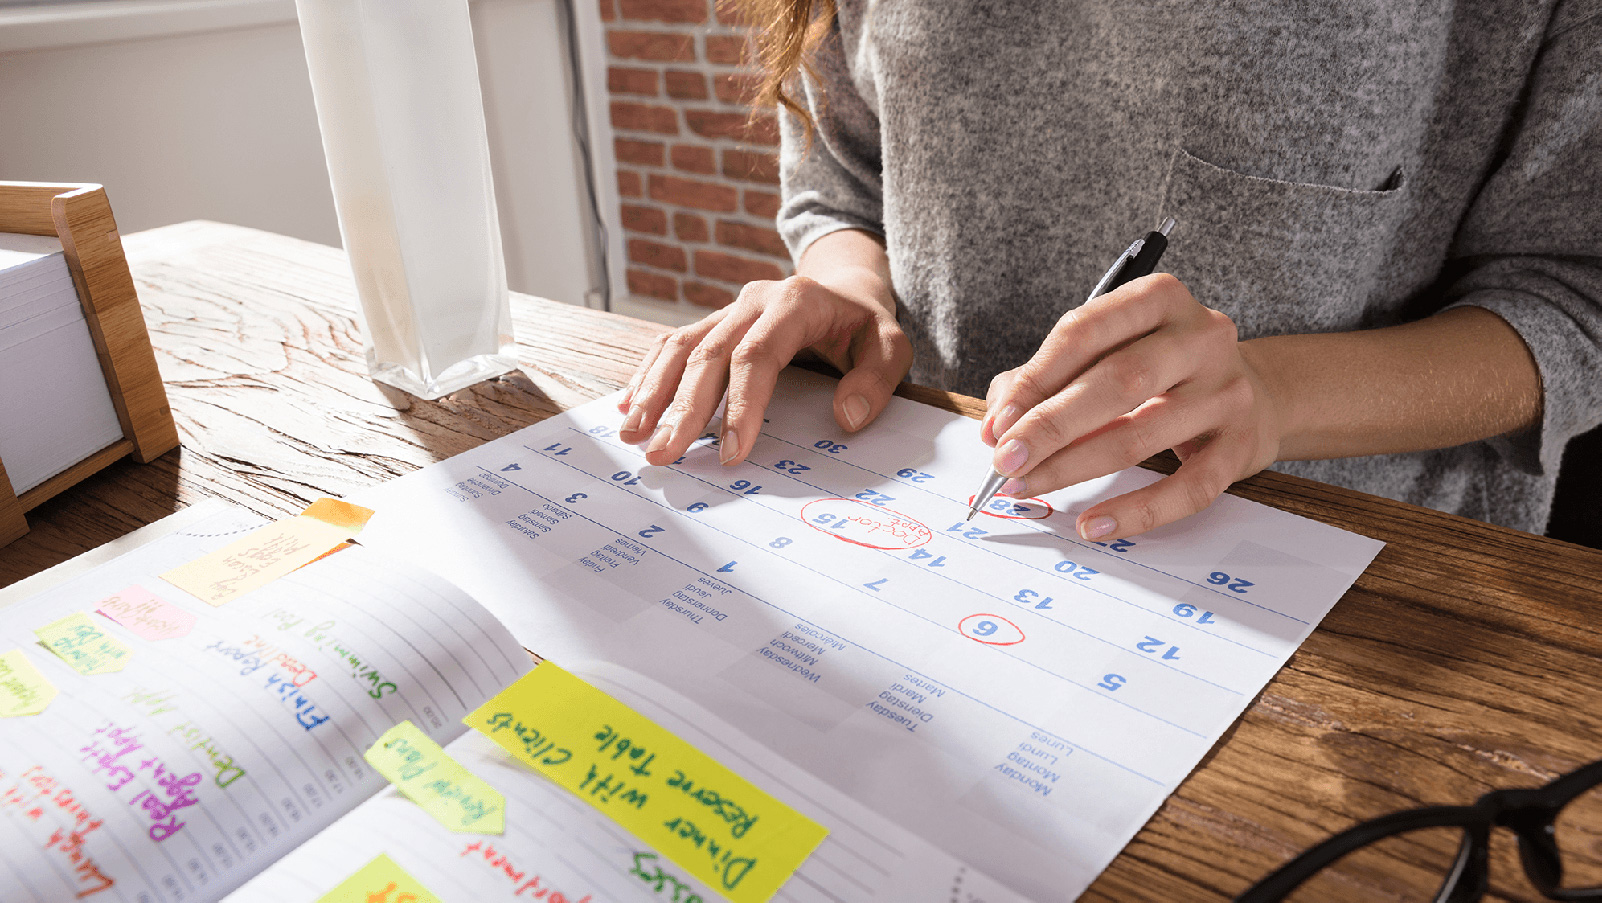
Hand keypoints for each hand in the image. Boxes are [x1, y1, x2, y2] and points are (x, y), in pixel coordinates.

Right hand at [617, 272, 911, 466]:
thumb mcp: (892, 346)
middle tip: (662, 454)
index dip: (741, 405)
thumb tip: (848, 416)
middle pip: (708, 353)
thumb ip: (876, 379)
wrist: (846, 291)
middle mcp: (753, 301)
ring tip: (632, 435)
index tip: (730, 452)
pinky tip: (630, 406)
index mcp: (795, 303)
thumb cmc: (865, 327)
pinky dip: (649, 374)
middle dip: (682, 408)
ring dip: (653, 391)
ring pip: (681, 346)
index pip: (756, 355)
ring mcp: (729, 310)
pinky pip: (673, 344)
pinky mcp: (714, 322)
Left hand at [982, 273, 1284, 540]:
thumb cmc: (1161, 370)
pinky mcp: (1241, 446)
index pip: (1085, 331)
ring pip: (1141, 434)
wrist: (1258, 394)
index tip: (1000, 421)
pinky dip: (1137, 511)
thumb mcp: (1109, 352)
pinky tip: (1095, 524)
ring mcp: (1227, 392)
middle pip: (1117, 381)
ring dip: (1074, 467)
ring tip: (1029, 487)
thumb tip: (997, 427)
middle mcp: (1201, 337)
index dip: (1036, 379)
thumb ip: (1045, 380)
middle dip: (1051, 426)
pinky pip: (1187, 488)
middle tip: (1006, 461)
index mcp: (1160, 299)